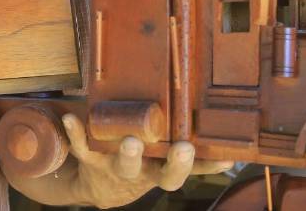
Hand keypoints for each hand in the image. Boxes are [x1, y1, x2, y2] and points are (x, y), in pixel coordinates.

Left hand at [7, 113, 233, 207]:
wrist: (99, 187)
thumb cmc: (141, 166)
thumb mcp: (164, 165)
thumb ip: (195, 157)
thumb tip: (232, 150)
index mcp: (159, 171)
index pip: (185, 173)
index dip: (200, 168)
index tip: (222, 158)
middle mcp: (140, 172)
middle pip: (158, 174)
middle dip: (171, 164)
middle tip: (180, 149)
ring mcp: (115, 167)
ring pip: (122, 164)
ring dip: (127, 154)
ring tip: (131, 140)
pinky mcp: (91, 159)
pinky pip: (83, 148)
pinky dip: (77, 134)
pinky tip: (72, 118)